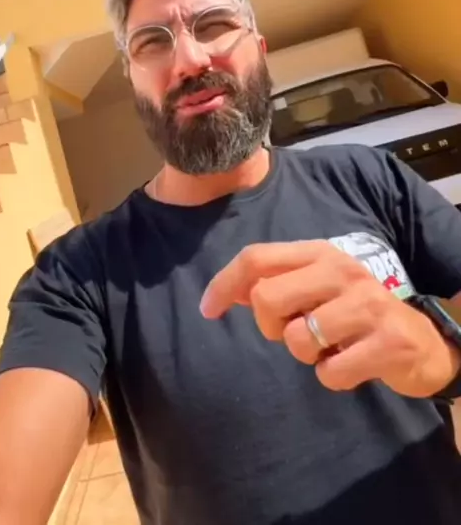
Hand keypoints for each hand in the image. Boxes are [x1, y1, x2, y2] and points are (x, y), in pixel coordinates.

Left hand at [200, 241, 460, 397]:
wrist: (422, 339)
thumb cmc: (356, 313)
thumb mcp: (317, 287)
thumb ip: (276, 284)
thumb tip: (227, 291)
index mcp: (320, 253)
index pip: (257, 257)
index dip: (224, 284)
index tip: (208, 310)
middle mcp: (342, 271)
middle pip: (267, 298)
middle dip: (270, 328)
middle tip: (295, 332)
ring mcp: (368, 305)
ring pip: (297, 339)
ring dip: (307, 355)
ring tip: (330, 347)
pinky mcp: (387, 342)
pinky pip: (330, 372)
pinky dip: (333, 377)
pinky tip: (351, 364)